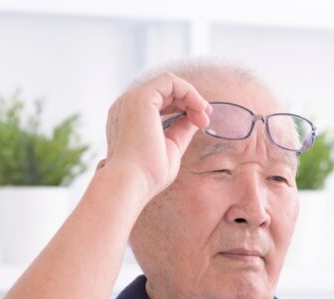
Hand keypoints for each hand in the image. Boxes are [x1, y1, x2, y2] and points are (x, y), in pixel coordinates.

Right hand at [101, 72, 210, 200]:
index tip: (201, 123)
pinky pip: (169, 81)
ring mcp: (132, 100)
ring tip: (204, 115)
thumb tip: (195, 119)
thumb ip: (180, 131)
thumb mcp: (171, 149)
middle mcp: (127, 106)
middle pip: (165, 92)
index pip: (160, 103)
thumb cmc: (147, 174)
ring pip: (168, 83)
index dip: (184, 108)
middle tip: (206, 119)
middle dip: (191, 102)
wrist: (131, 182)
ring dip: (191, 96)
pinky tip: (199, 107)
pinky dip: (188, 91)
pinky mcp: (141, 97)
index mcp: (130, 119)